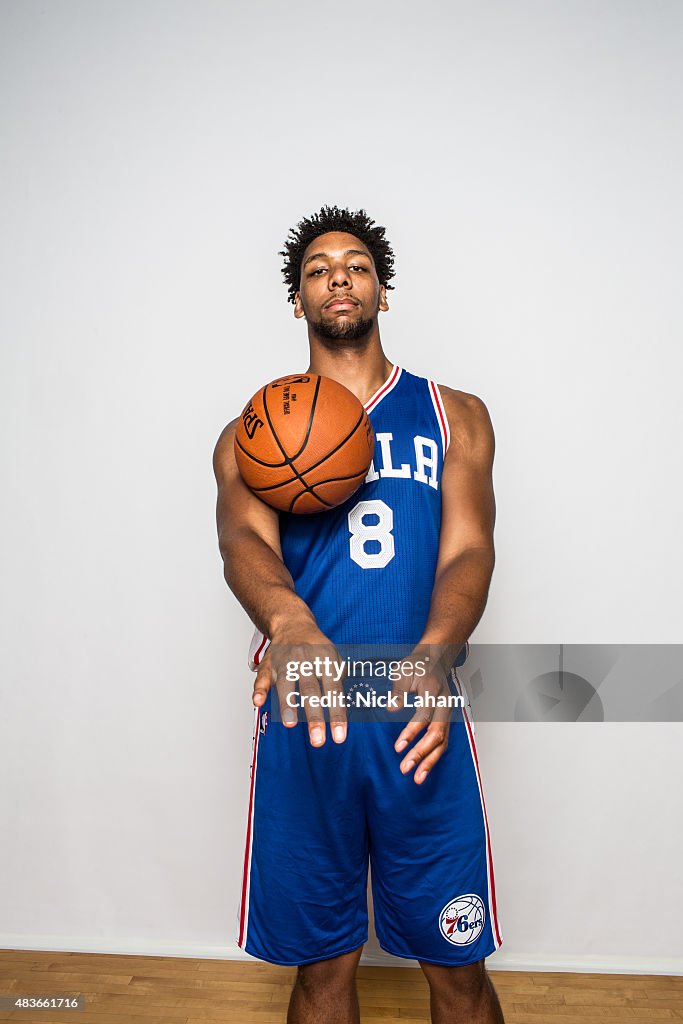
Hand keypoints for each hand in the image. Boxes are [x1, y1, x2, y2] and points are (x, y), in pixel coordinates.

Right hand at [252, 618, 347, 746]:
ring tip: (290, 724)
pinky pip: (263, 677)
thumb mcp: (335, 659)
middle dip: (315, 717)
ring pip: (287, 683)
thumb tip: (344, 710)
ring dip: (288, 703)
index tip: (339, 737)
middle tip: (317, 740)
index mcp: (326, 660)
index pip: (334, 691)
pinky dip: (259, 689)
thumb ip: (339, 682)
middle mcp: (306, 660)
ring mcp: (286, 661)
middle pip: (311, 690)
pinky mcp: (269, 663)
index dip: (337, 715)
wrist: (293, 623)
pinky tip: (258, 702)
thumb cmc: (317, 648)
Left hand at [388, 644, 462, 783]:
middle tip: (406, 768)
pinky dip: (434, 756)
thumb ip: (398, 691)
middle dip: (422, 753)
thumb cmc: (416, 666)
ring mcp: (447, 713)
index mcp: (433, 690)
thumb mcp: (402, 672)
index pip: (424, 716)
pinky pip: (442, 740)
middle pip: (437, 733)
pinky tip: (424, 769)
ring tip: (418, 778)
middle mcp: (444, 704)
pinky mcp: (445, 719)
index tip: (398, 748)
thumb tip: (391, 709)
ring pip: (443, 741)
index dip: (411, 733)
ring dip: (430, 761)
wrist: (434, 659)